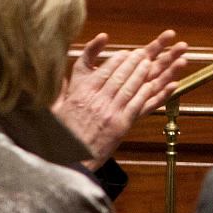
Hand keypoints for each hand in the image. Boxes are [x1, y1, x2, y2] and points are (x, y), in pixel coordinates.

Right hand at [52, 30, 188, 163]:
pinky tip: (157, 85)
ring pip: (131, 87)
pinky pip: (138, 105)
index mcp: (82, 94)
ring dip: (142, 73)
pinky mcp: (122, 125)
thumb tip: (63, 81)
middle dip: (133, 62)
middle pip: (120, 76)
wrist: (68, 159)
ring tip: (151, 63)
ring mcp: (111, 112)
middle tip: (143, 53)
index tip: (125, 53)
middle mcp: (98, 100)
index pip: (103, 71)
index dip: (117, 60)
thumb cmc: (60, 137)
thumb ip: (62, 92)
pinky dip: (150, 93)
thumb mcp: (56, 109)